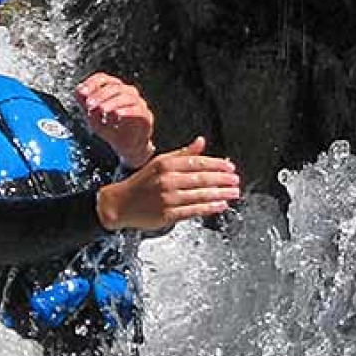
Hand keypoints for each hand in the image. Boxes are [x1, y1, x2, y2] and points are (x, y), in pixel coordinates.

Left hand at [75, 72, 154, 168]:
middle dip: (100, 95)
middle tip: (90, 105)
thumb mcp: (93, 118)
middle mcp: (128, 93)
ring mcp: (139, 104)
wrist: (126, 148)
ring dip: (111, 102)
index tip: (82, 92)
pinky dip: (126, 111)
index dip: (92, 83)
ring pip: (127, 97)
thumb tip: (79, 91)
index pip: (103, 78)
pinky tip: (116, 115)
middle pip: (114, 87)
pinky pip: (138, 110)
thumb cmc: (111, 130)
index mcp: (113, 90)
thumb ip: (85, 105)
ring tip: (102, 110)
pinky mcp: (146, 117)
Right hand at [95, 137, 239, 231]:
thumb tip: (201, 141)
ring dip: (221, 193)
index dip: (217, 164)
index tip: (230, 167)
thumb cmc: (141, 183)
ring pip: (200, 194)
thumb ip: (183, 153)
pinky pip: (194, 210)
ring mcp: (167, 197)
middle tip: (236, 180)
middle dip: (223, 179)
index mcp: (166, 163)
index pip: (197, 162)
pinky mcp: (167, 214)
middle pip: (202, 178)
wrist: (119, 204)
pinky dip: (210, 207)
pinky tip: (221, 205)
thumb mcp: (159, 162)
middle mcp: (167, 179)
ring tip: (233, 193)